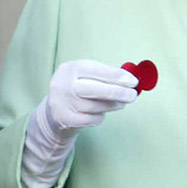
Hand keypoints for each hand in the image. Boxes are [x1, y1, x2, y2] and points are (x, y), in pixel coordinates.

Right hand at [21, 60, 137, 187]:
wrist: (53, 110)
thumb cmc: (76, 88)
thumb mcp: (84, 75)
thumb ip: (104, 75)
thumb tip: (130, 80)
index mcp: (70, 68)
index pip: (96, 70)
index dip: (116, 76)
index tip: (133, 81)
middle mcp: (64, 84)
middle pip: (96, 89)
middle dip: (118, 92)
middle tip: (133, 95)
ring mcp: (63, 103)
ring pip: (96, 106)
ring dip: (113, 105)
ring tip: (120, 103)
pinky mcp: (66, 119)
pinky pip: (92, 119)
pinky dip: (100, 116)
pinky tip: (100, 112)